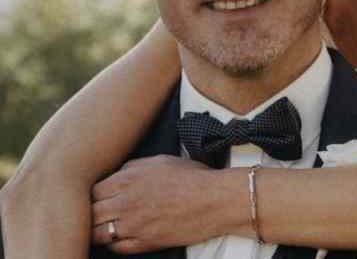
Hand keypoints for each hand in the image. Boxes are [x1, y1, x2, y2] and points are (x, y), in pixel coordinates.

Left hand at [91, 155, 217, 253]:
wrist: (213, 200)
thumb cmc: (191, 177)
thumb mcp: (160, 160)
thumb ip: (133, 167)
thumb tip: (118, 174)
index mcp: (129, 178)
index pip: (93, 190)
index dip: (93, 193)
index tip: (98, 195)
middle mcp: (126, 202)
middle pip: (91, 213)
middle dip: (91, 212)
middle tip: (97, 212)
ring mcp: (133, 225)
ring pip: (98, 234)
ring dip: (99, 230)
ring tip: (106, 225)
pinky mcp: (144, 243)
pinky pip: (116, 249)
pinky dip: (114, 243)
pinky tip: (121, 236)